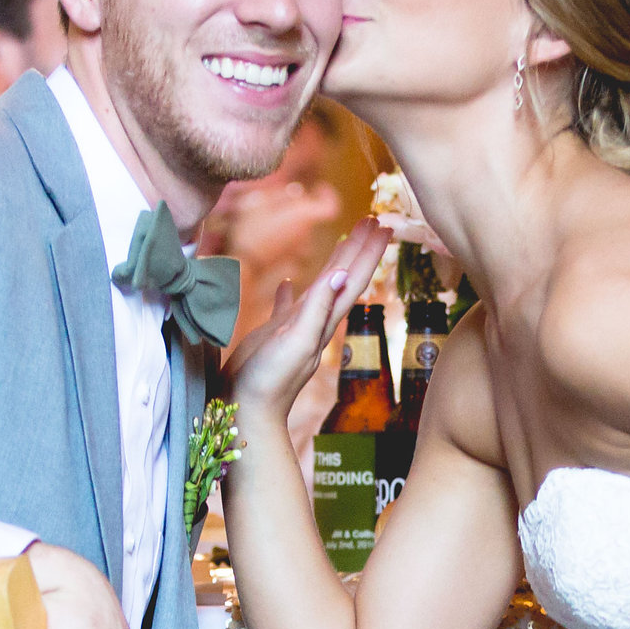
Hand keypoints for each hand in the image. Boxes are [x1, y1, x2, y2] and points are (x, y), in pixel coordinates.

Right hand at [227, 219, 383, 431]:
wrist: (248, 410)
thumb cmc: (270, 381)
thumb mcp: (296, 341)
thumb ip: (317, 309)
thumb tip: (341, 274)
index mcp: (325, 319)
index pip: (353, 278)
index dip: (367, 251)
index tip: (381, 223)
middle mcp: (316, 320)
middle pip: (343, 276)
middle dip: (358, 248)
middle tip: (373, 218)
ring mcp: (296, 327)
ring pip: (322, 286)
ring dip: (334, 262)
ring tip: (343, 240)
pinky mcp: (274, 335)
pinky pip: (288, 306)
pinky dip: (291, 291)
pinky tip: (290, 281)